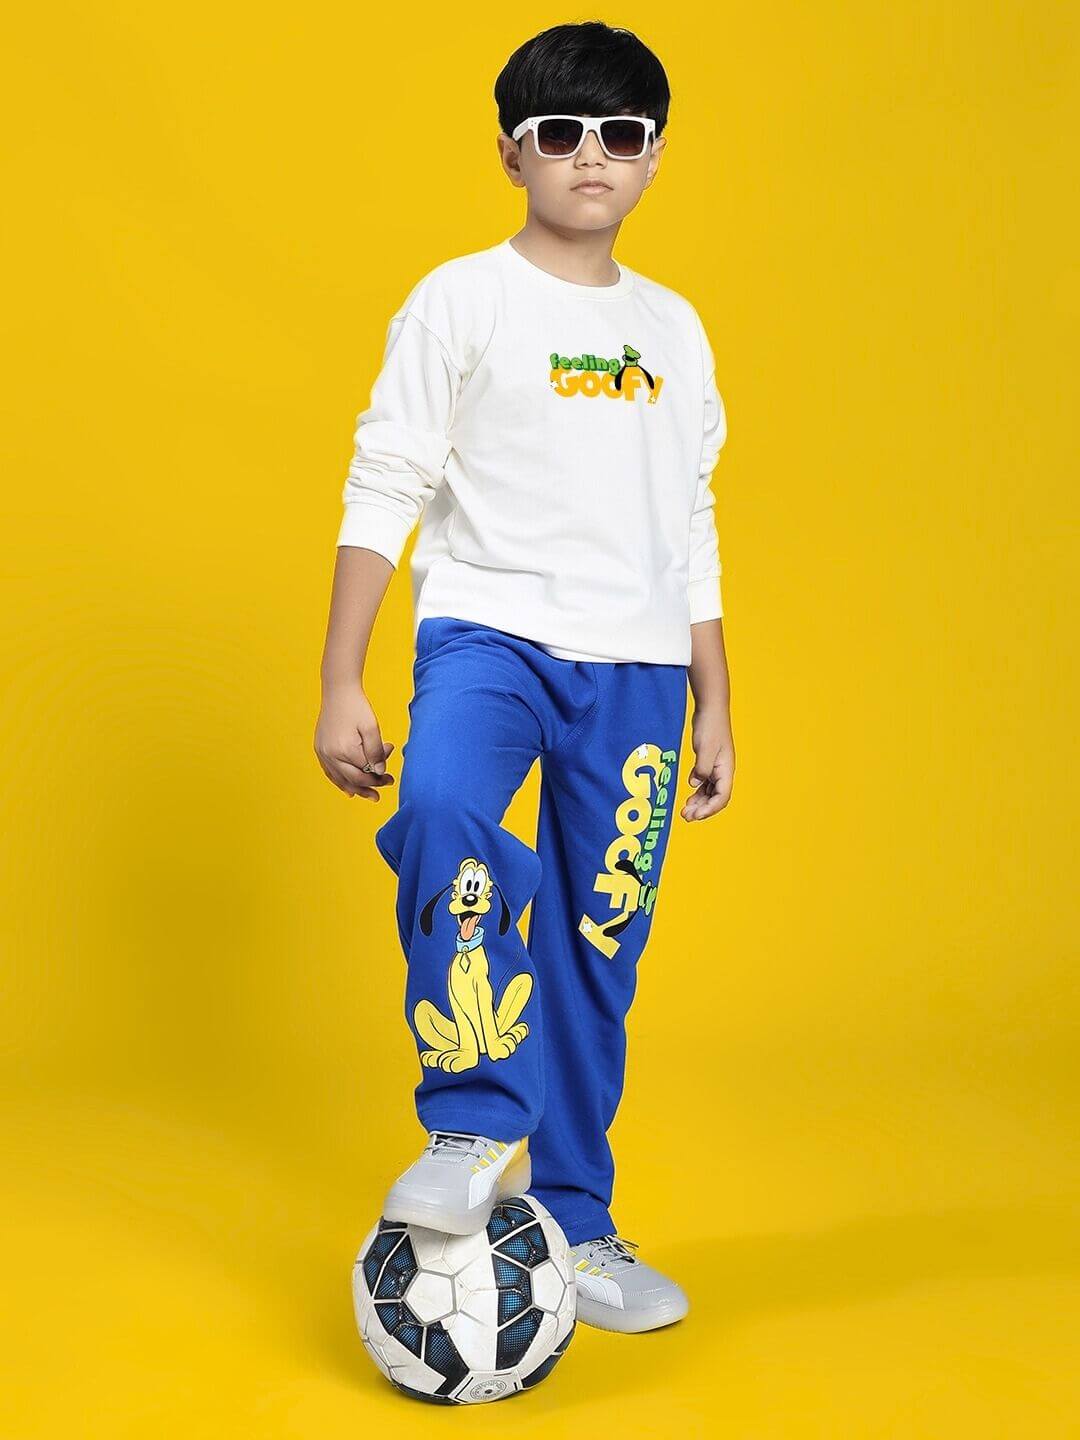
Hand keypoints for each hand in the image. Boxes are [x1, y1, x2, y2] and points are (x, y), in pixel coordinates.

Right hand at [314, 683, 395, 800]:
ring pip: (340, 780)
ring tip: (369, 795)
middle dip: (370, 786)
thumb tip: (380, 772)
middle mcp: (330, 755)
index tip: (390, 776)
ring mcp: (322, 753)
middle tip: (384, 788)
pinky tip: (349, 790)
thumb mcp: (372, 727)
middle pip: (352, 780)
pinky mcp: (319, 750)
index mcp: (345, 749)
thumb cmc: (357, 707)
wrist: (338, 691)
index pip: (365, 773)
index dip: (379, 776)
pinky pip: (330, 772)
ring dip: (355, 789)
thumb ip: (376, 751)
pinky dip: (340, 782)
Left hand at [681, 704, 733, 820]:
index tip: (696, 815)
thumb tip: (695, 784)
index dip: (710, 809)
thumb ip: (701, 769)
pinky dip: (697, 792)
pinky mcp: (709, 762)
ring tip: (685, 810)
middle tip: (686, 817)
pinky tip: (689, 795)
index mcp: (726, 769)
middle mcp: (724, 771)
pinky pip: (705, 783)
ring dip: (699, 802)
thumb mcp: (705, 749)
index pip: (722, 796)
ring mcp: (717, 767)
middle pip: (716, 798)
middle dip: (703, 809)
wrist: (710, 709)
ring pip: (710, 792)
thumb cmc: (710, 726)